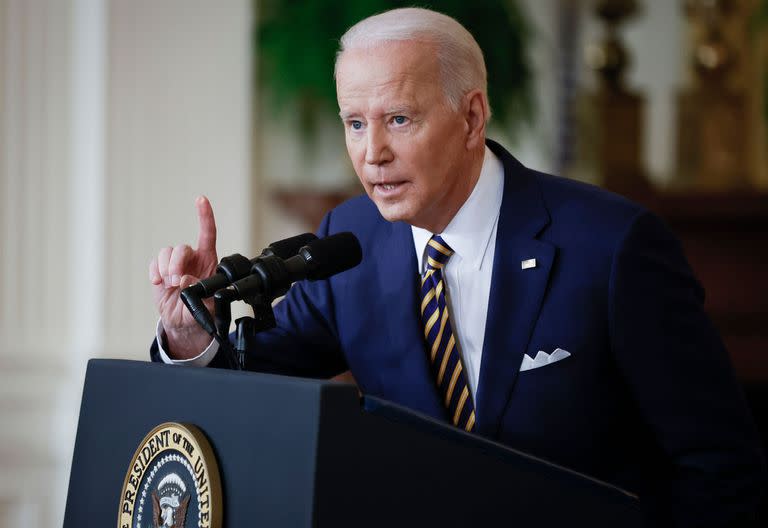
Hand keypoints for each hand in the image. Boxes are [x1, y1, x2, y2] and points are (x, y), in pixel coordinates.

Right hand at [149, 196, 218, 357]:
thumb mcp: (208, 304)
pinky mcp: (160, 270)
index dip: (205, 216)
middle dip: (177, 264)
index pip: (208, 234)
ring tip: (170, 285)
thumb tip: (185, 281)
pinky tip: (159, 283)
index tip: (201, 200)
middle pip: (181, 247)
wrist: (183, 320)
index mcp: (208, 260)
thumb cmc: (201, 309)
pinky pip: (154, 263)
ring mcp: (174, 263)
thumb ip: (199, 292)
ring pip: (166, 253)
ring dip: (166, 269)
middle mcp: (191, 258)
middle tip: (177, 282)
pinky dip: (155, 272)